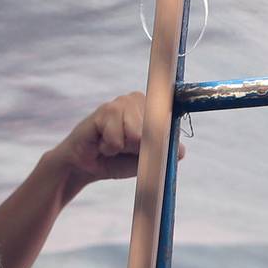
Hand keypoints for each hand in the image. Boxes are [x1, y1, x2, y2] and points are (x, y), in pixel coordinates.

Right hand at [50, 92, 185, 199]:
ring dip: (123, 148)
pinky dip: (110, 148)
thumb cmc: (116, 160)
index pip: (168, 119)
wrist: (87, 166)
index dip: (165, 130)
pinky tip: (101, 143)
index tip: (165, 133)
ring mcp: (121, 102)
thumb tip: (181, 151)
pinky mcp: (104, 110)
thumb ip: (162, 154)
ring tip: (112, 146)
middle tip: (125, 148)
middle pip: (155, 129)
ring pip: (136, 134)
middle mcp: (139, 100)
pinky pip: (117, 138)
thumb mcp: (144, 160)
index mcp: (152, 109)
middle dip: (140, 147)